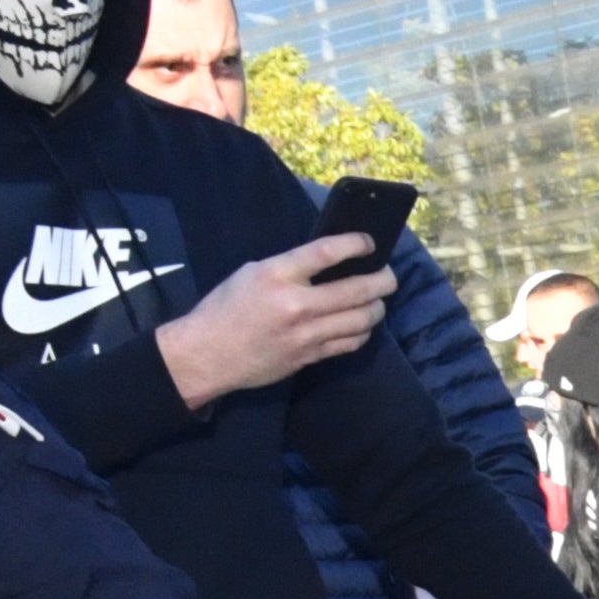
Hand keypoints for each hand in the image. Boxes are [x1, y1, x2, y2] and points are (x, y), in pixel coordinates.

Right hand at [154, 233, 397, 410]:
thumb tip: (328, 263)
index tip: (370, 242)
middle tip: (389, 275)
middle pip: (357, 290)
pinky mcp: (311, 355)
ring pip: (362, 319)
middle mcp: (296, 304)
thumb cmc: (226, 307)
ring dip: (378, 307)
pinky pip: (350, 342)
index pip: (326, 252)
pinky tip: (363, 323)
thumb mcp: (252, 273)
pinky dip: (363, 331)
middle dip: (383, 280)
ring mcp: (307, 333)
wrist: (209, 353)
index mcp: (277, 274)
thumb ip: (290, 268)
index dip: (356, 244)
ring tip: (378, 299)